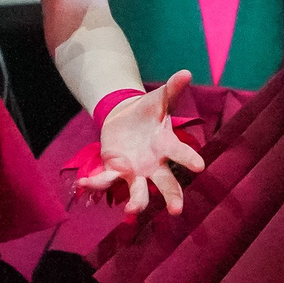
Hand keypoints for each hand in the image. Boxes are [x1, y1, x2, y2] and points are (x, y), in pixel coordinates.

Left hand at [74, 71, 207, 217]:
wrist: (125, 119)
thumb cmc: (147, 112)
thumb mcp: (158, 99)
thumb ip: (172, 89)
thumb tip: (186, 72)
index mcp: (167, 146)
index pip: (181, 154)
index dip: (190, 160)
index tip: (200, 167)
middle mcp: (154, 164)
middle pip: (166, 184)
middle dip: (172, 197)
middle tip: (176, 210)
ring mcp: (135, 171)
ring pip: (138, 192)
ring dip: (136, 202)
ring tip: (132, 211)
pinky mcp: (116, 171)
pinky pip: (106, 181)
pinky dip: (95, 183)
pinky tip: (83, 183)